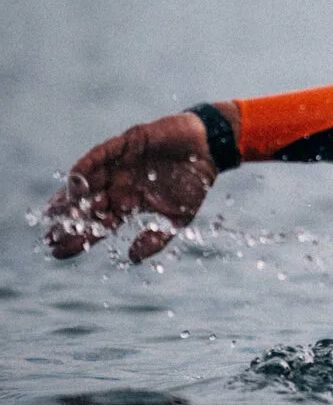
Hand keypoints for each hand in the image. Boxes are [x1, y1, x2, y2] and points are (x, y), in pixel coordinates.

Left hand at [45, 110, 220, 261]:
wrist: (211, 148)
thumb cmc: (196, 182)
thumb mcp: (179, 217)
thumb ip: (157, 238)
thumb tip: (131, 259)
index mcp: (128, 203)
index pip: (97, 224)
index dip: (78, 238)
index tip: (57, 253)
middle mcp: (117, 185)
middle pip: (84, 205)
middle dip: (65, 221)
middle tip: (48, 235)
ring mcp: (118, 165)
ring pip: (85, 182)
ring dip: (69, 197)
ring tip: (54, 213)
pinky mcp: (123, 145)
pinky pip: (98, 156)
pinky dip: (85, 167)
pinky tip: (76, 181)